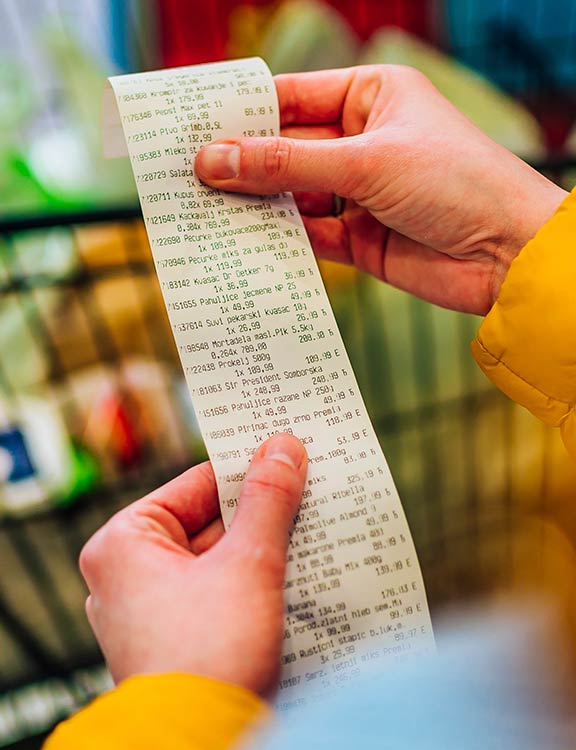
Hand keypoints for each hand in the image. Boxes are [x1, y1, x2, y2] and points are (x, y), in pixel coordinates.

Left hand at [79, 433, 306, 696]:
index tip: (288, 454)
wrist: (201, 748)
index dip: (247, 468)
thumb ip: (268, 500)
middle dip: (261, 513)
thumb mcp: (248, 563)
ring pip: (217, 558)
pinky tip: (297, 572)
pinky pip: (219, 591)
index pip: (196, 484)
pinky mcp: (176, 638)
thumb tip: (282, 447)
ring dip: (263, 548)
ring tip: (312, 529)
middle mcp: (128, 573)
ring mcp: (150, 610)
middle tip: (309, 491)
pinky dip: (253, 581)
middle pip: (209, 522)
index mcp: (123, 542)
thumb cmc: (208, 655)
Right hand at [195, 65, 565, 314]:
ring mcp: (360, 193)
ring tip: (205, 211)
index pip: (291, 99)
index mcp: (371, 98)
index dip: (242, 114)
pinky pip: (309, 235)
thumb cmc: (456, 182)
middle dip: (242, 165)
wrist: (508, 255)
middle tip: (186, 176)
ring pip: (292, 195)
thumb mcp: (364, 163)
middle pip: (286, 150)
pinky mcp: (360, 240)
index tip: (192, 127)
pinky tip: (247, 241)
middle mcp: (362, 143)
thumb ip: (286, 165)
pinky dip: (281, 240)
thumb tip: (214, 161)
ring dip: (257, 205)